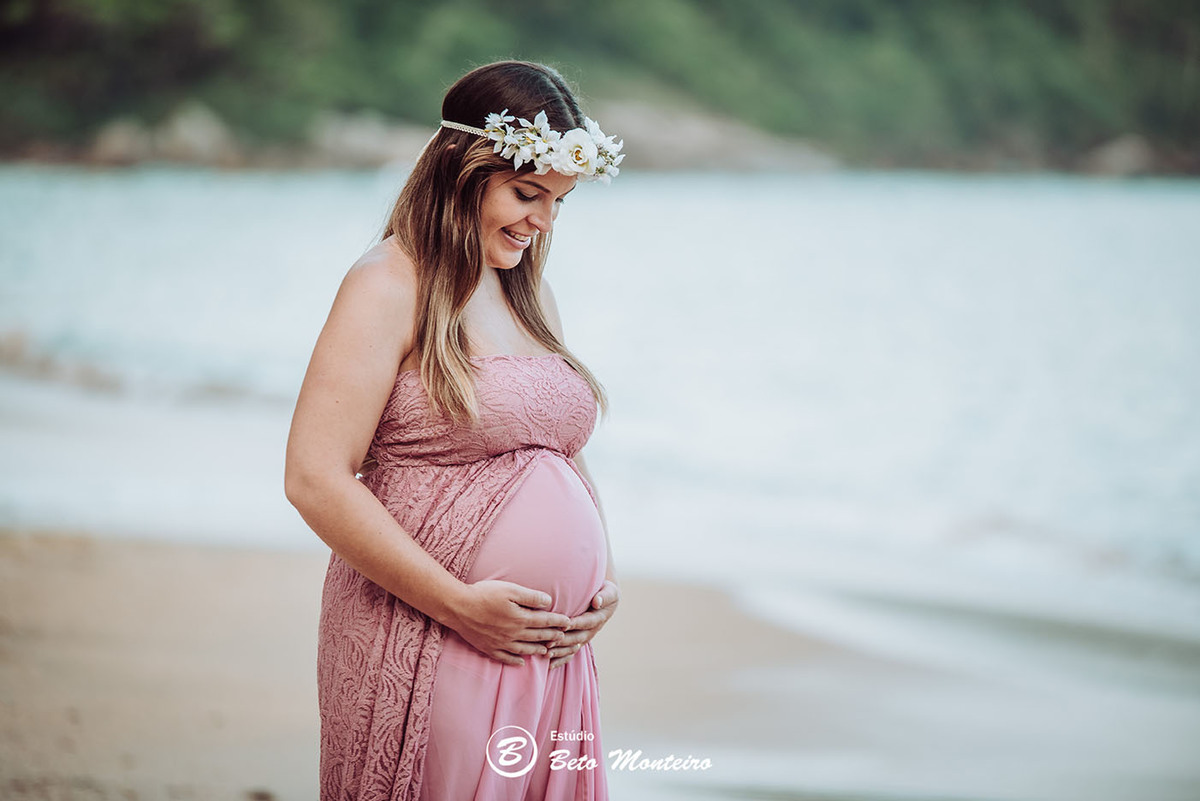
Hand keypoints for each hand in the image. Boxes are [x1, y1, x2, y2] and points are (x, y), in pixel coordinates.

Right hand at [448, 580, 571, 666]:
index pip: (545, 621)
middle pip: (537, 636)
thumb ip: (531, 597)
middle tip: (564, 637)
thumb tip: (549, 602)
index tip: (569, 622)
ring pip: (524, 649)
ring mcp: (501, 643)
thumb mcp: (510, 589)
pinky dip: (516, 661)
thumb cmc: (484, 594)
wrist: (458, 607)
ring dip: (538, 650)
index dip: (558, 622)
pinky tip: (521, 662)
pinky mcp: (489, 648)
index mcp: (520, 618)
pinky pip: (506, 658)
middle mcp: (513, 634)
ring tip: (547, 650)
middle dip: (552, 636)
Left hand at [548, 580, 619, 668]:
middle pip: (578, 637)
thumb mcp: (610, 591)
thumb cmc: (606, 592)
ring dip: (560, 652)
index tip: (564, 624)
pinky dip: (560, 660)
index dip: (576, 624)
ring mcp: (585, 637)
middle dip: (564, 641)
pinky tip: (549, 665)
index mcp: (599, 618)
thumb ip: (604, 596)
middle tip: (549, 642)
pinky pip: (571, 653)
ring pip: (573, 647)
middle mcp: (592, 630)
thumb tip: (597, 602)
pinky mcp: (579, 642)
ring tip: (546, 654)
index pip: (587, 622)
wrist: (606, 600)